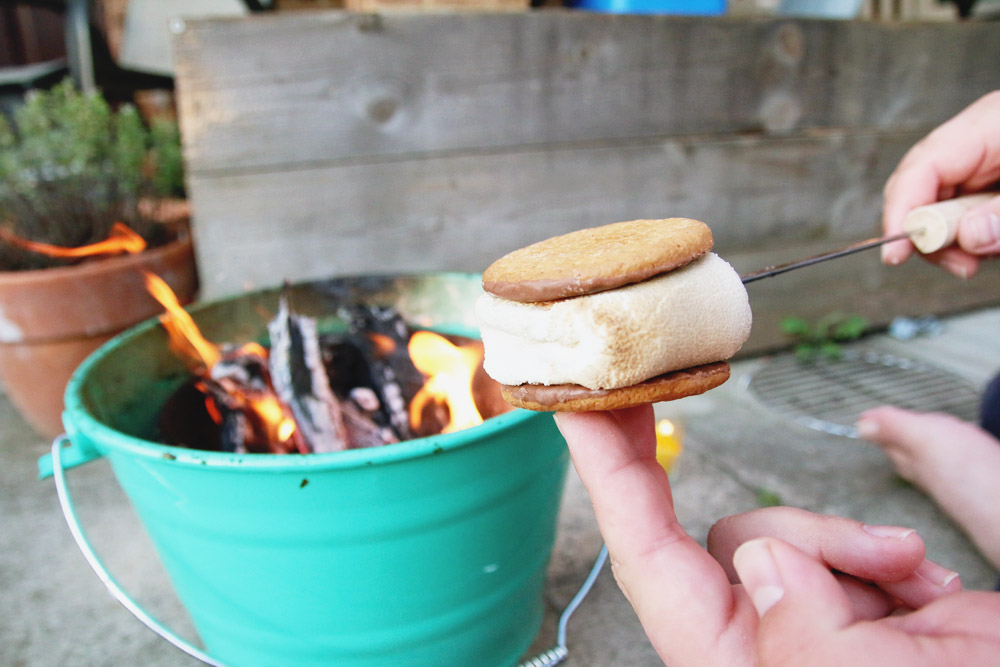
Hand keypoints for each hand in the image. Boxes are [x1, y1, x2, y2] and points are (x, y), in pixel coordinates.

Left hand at [555, 406, 999, 665]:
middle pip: (727, 538)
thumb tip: (763, 567)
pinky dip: (880, 551)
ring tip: (912, 578)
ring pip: (785, 535)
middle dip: (766, 514)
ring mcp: (797, 619)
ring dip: (848, 543)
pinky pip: (839, 545)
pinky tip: (927, 589)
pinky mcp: (843, 601)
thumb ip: (799, 634)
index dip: (607, 472)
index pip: (644, 551)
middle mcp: (750, 639)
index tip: (580, 405)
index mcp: (728, 660)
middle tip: (684, 396)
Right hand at [882, 90, 999, 276]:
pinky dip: (970, 233)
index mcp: (988, 124)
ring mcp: (983, 157)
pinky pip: (962, 207)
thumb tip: (966, 237)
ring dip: (953, 240)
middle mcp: (978, 139)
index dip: (901, 212)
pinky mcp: (990, 175)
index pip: (920, 167)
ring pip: (939, 203)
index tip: (895, 252)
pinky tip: (987, 244)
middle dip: (929, 232)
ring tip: (980, 258)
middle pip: (920, 187)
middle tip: (959, 264)